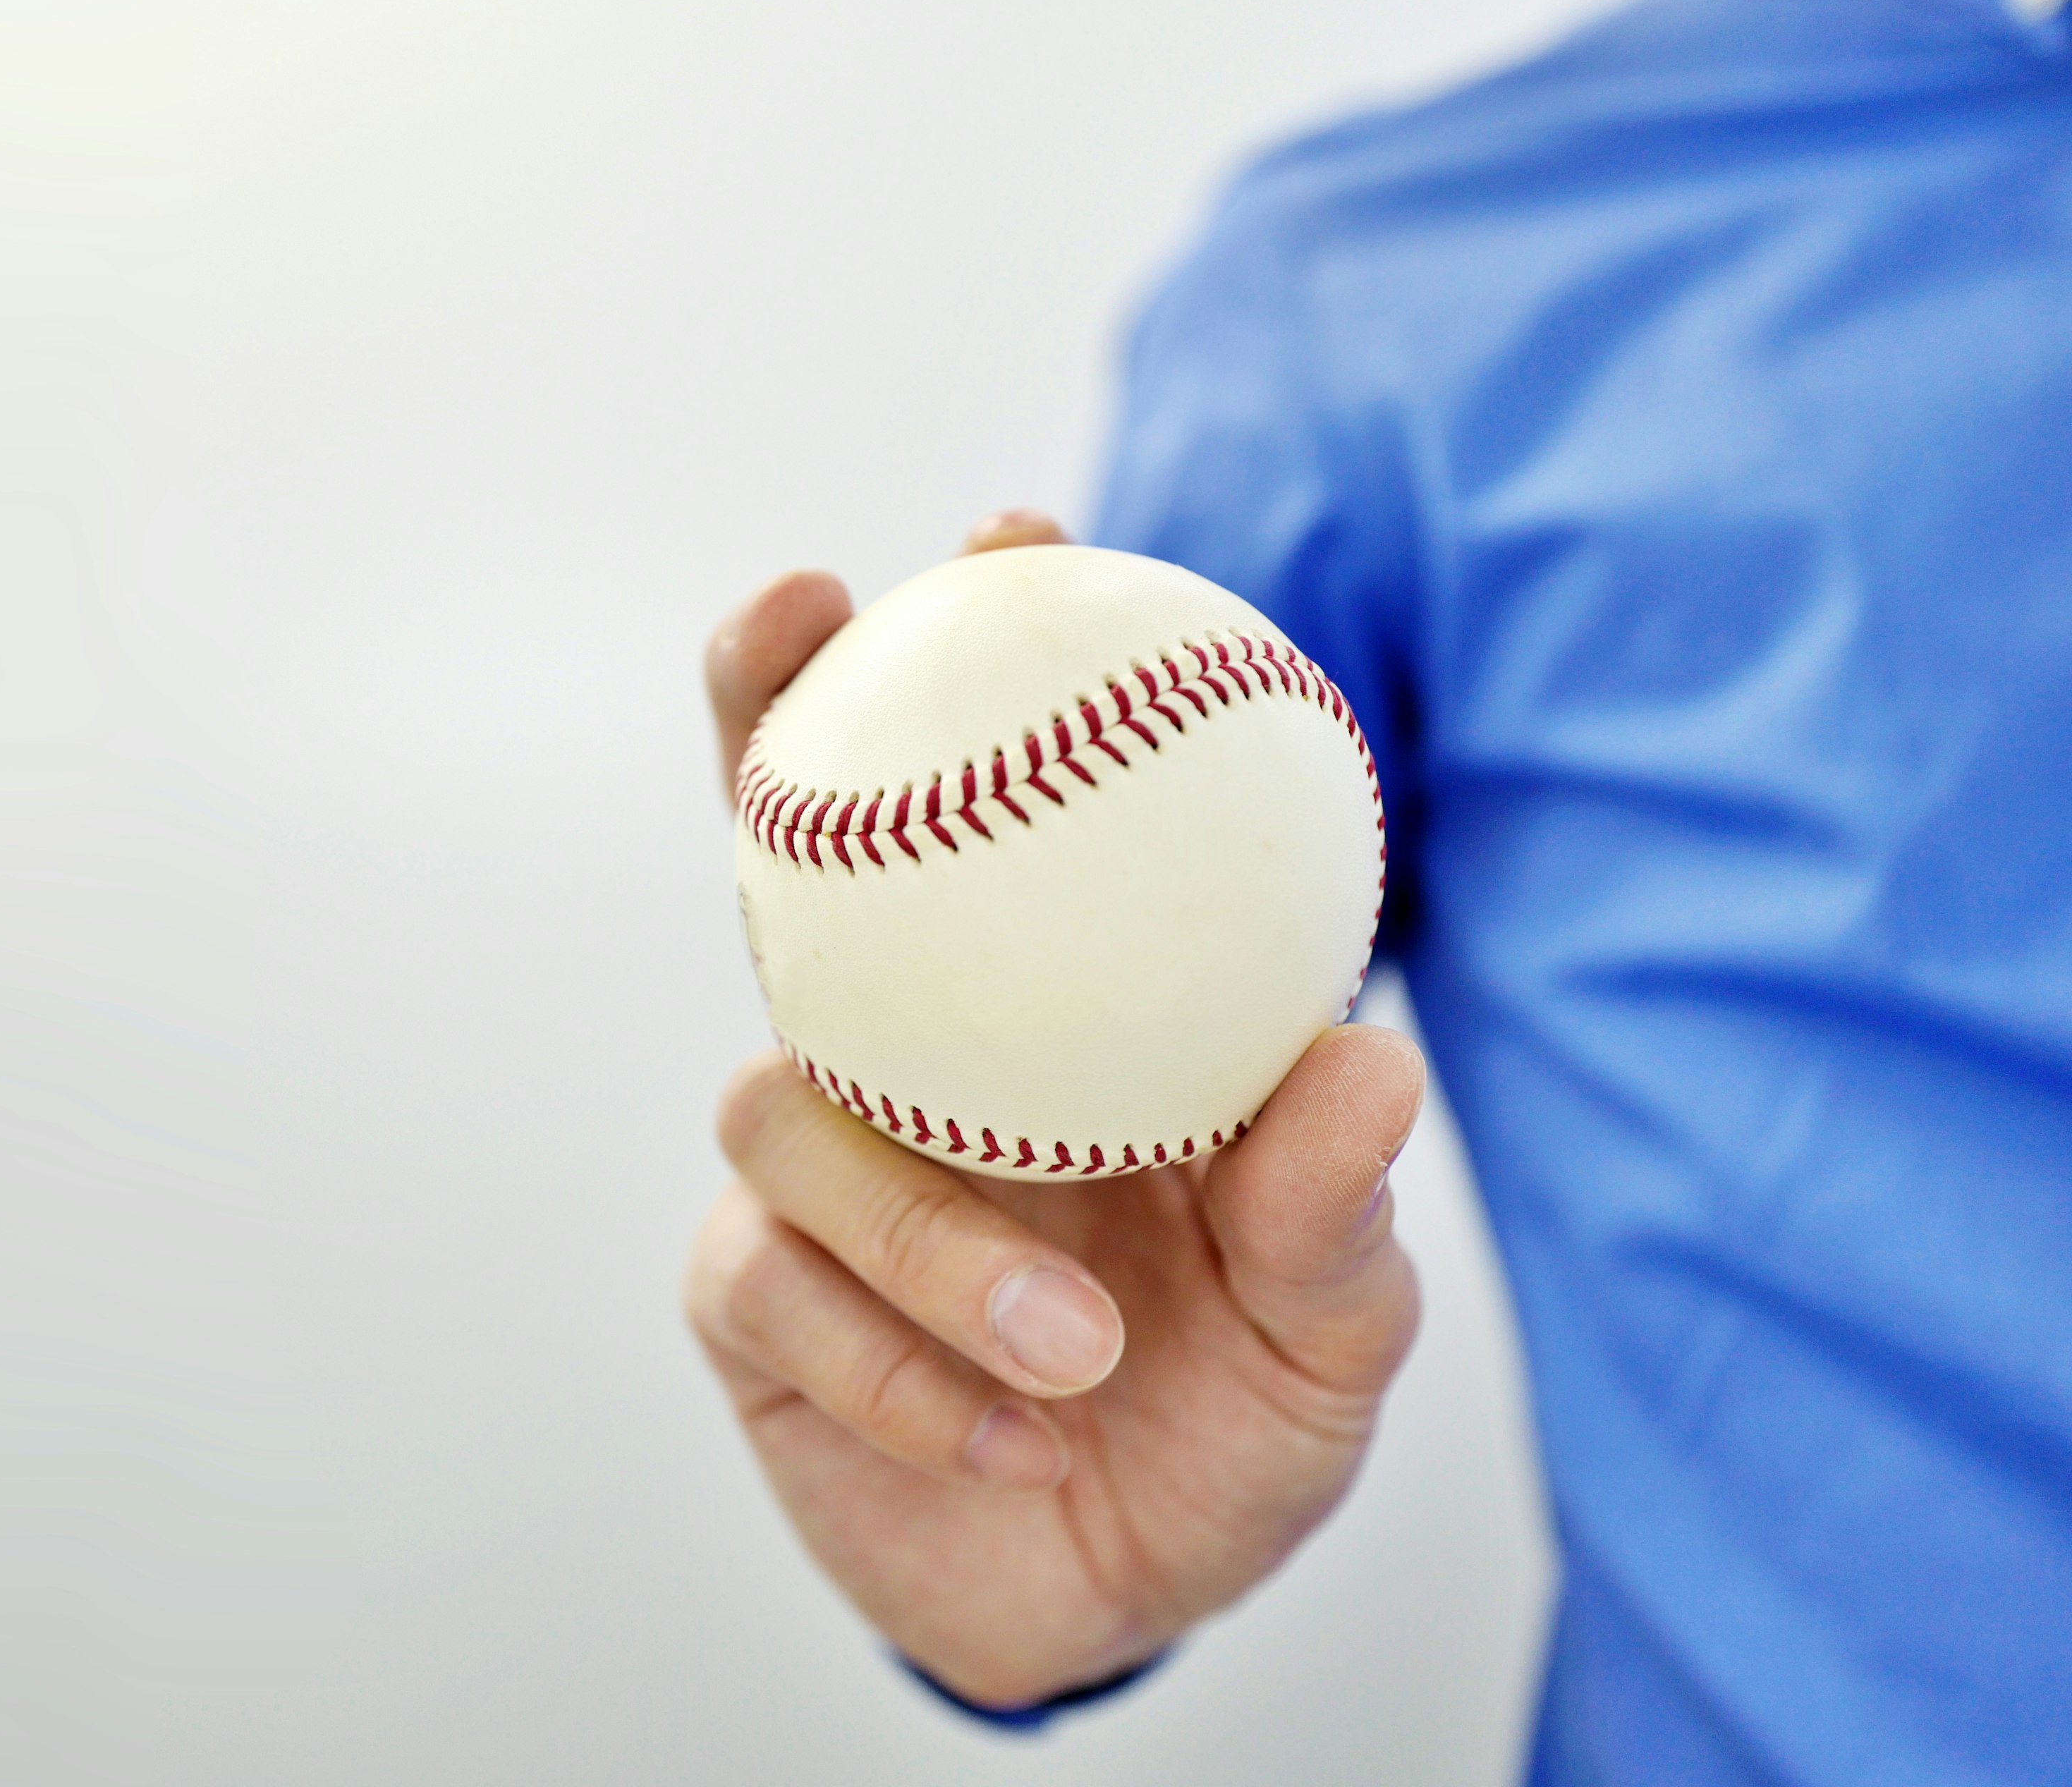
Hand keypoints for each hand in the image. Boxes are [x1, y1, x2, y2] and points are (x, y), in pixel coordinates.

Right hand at [686, 510, 1426, 1707]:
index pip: (994, 809)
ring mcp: (809, 1175)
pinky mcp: (748, 1301)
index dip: (986, 656)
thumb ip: (1327, 1202)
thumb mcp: (1326, 1323)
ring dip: (930, 1224)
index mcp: (1044, 1019)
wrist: (1118, 1588)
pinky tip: (1006, 1433)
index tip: (1019, 528)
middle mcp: (909, 1058)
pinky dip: (901, 1365)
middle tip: (786, 620)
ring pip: (786, 1110)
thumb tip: (1367, 1051)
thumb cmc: (1229, 1410)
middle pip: (792, 857)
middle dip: (766, 719)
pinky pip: (778, 1289)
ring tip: (1075, 1342)